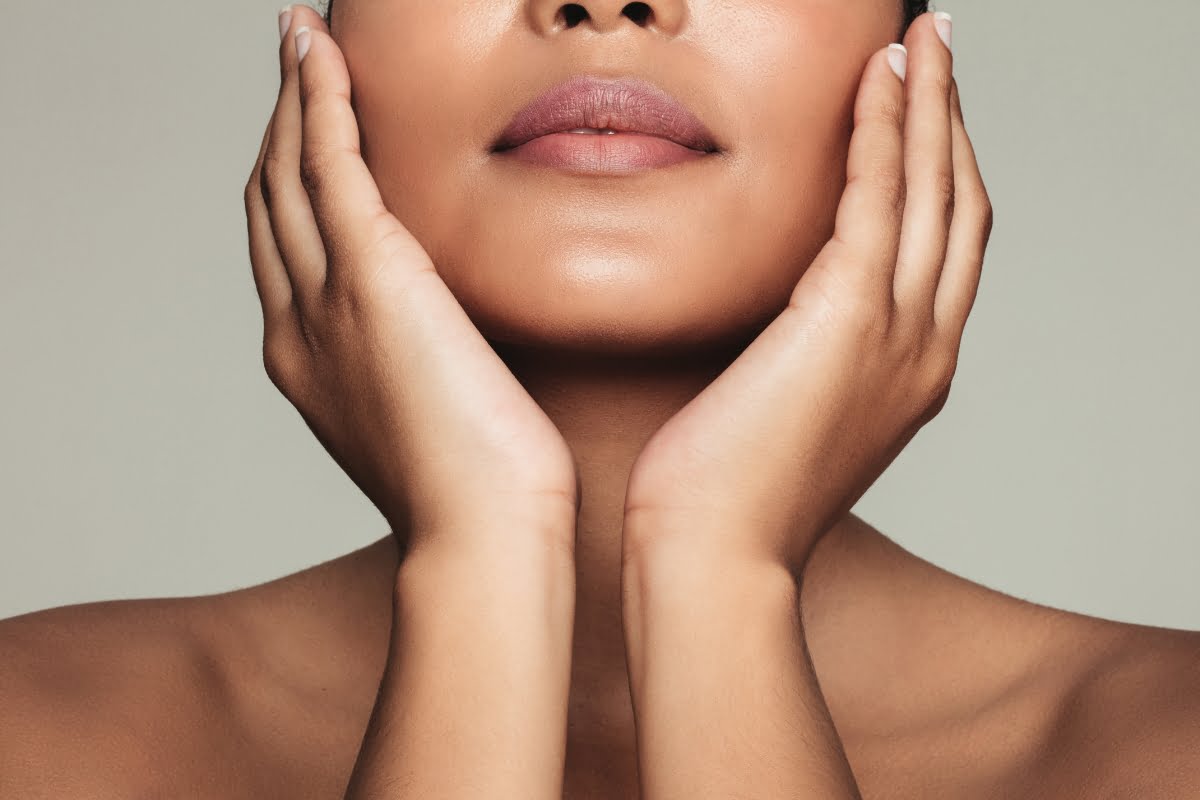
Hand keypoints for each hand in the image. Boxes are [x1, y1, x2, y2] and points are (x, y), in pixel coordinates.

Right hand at [243, 7, 576, 552]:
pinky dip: (318, 101)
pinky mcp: (371, 277)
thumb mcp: (433, 419)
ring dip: (292, 98)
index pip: (286, 250)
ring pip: (286, 171)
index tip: (307, 137)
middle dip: (277, 127)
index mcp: (310, 362)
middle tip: (295, 66)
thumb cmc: (481, 494)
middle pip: (270, 201)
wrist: (483, 535)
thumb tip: (457, 342)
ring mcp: (325, 300)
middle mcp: (298, 326)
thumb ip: (424, 368)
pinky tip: (320, 53)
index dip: (286, 184)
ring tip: (301, 40)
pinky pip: (327, 163)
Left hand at [624, 16, 992, 572]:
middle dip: (954, 120)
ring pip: (934, 190)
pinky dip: (882, 133)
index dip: (942, 172)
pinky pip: (877, 199)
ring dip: (930, 104)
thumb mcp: (786, 415)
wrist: (716, 557)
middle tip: (940, 49)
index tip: (923, 114)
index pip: (944, 248)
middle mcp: (924, 347)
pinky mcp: (847, 318)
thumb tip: (775, 315)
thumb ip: (803, 355)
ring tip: (923, 38)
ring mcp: (898, 334)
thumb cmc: (727, 497)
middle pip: (960, 206)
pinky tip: (875, 81)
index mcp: (911, 372)